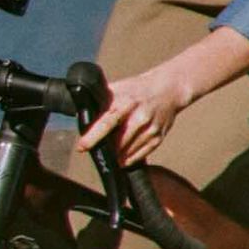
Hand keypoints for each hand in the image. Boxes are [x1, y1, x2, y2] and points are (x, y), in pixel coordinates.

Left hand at [77, 42, 217, 163]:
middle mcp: (139, 117)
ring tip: (110, 155)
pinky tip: (122, 160)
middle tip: (97, 150)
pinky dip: (130, 159)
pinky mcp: (158, 136)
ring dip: (117, 156)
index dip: (93, 137)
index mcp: (126, 103)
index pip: (106, 122)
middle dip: (106, 149)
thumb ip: (100, 101)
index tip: (82, 147)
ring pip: (129, 151)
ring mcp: (150, 128)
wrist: (168, 89)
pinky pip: (142, 154)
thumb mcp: (117, 89)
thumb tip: (80, 112)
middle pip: (118, 142)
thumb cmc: (137, 89)